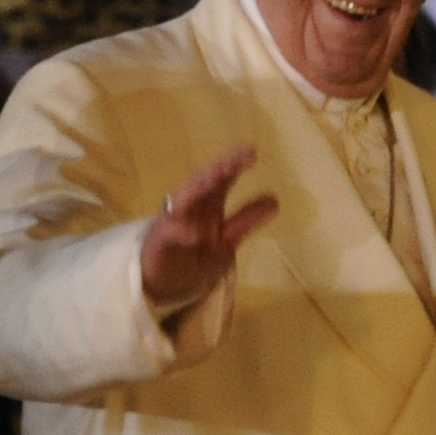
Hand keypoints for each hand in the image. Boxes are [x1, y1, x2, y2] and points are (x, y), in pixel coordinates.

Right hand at [140, 146, 277, 310]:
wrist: (162, 282)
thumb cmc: (191, 255)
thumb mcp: (226, 241)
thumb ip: (245, 221)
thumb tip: (275, 201)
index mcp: (207, 203)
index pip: (222, 178)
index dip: (235, 164)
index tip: (251, 151)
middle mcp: (190, 205)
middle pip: (203, 181)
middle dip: (218, 168)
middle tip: (236, 158)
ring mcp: (173, 221)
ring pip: (184, 199)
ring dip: (198, 188)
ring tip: (215, 178)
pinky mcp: (160, 242)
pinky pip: (170, 234)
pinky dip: (181, 232)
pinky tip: (194, 234)